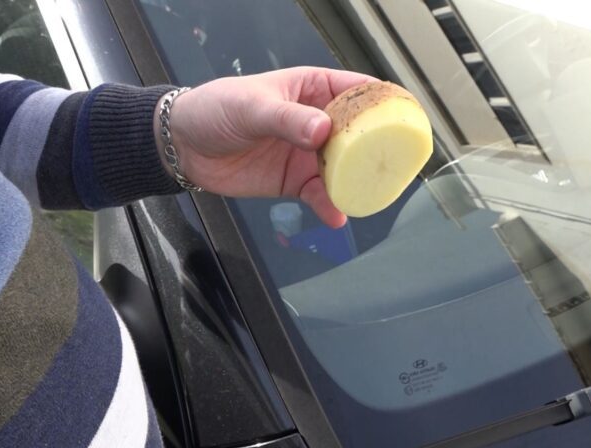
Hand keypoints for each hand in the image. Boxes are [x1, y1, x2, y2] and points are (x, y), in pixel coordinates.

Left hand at [157, 67, 377, 227]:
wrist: (184, 146)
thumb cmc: (216, 109)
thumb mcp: (251, 107)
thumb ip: (287, 120)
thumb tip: (322, 132)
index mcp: (312, 89)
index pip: (358, 91)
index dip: (385, 103)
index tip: (406, 119)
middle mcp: (317, 121)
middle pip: (359, 135)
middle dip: (378, 150)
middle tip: (396, 166)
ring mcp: (308, 153)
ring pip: (344, 168)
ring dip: (356, 182)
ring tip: (369, 195)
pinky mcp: (295, 181)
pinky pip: (319, 194)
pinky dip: (329, 205)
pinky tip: (336, 215)